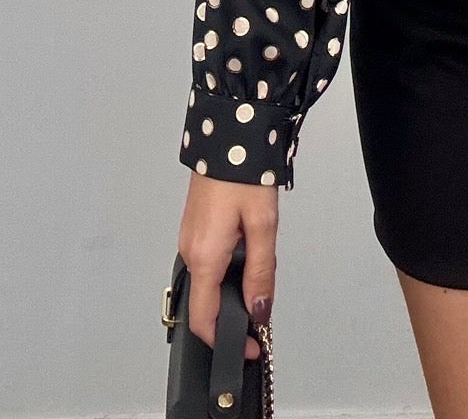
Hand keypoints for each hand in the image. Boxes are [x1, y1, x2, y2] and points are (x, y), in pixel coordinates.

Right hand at [177, 173, 279, 360]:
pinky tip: (246, 257)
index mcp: (204, 255)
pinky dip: (224, 272)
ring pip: (207, 282)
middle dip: (231, 317)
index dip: (226, 341)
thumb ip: (260, 271)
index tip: (251, 346)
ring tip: (259, 283)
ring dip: (229, 293)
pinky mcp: (195, 227)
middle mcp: (190, 250)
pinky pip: (207, 261)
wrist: (229, 135)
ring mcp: (190, 238)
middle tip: (261, 317)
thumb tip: (259, 309)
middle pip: (205, 303)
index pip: (204, 320)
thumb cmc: (244, 172)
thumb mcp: (262, 225)